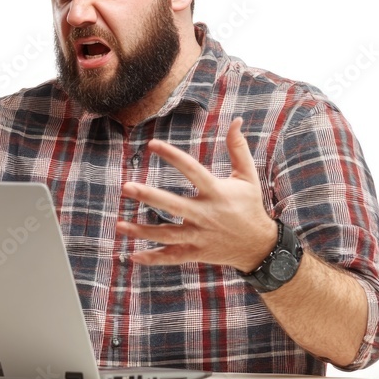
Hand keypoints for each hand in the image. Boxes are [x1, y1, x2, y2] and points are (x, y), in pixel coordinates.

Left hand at [115, 118, 277, 270]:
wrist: (259, 246)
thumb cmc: (250, 206)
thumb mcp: (247, 176)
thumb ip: (238, 148)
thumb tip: (236, 120)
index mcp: (216, 192)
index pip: (192, 170)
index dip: (172, 155)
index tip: (151, 143)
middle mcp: (206, 214)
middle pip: (174, 205)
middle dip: (149, 196)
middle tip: (127, 187)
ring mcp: (199, 236)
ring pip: (167, 235)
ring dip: (142, 231)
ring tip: (119, 224)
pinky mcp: (196, 252)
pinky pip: (172, 256)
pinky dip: (153, 258)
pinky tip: (133, 255)